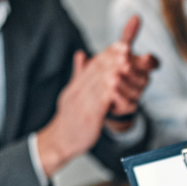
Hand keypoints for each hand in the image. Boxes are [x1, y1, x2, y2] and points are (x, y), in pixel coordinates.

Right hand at [37, 17, 160, 173]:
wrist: (59, 142)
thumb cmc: (70, 120)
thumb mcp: (72, 94)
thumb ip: (79, 75)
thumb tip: (81, 54)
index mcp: (76, 86)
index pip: (92, 65)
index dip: (107, 53)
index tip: (120, 43)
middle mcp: (78, 92)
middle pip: (96, 70)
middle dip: (112, 57)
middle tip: (125, 46)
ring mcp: (82, 104)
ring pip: (99, 83)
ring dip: (113, 71)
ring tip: (126, 61)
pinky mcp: (88, 117)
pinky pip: (99, 102)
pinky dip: (110, 92)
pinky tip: (119, 86)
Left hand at [104, 15, 158, 119]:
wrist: (103, 97)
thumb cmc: (114, 70)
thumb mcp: (118, 51)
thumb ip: (128, 36)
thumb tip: (136, 16)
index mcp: (142, 67)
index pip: (152, 63)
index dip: (149, 61)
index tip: (143, 56)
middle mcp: (142, 81)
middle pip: (143, 76)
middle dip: (132, 70)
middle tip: (123, 64)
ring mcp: (137, 95)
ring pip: (135, 90)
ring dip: (125, 83)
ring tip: (114, 77)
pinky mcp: (129, 107)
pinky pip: (127, 102)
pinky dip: (119, 96)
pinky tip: (110, 90)